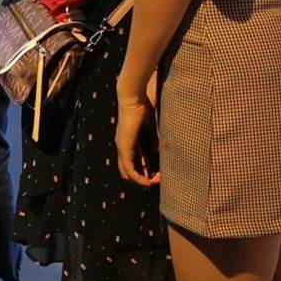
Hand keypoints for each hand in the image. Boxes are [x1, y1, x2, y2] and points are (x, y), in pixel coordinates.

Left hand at [114, 72, 158, 186]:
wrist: (134, 99)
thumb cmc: (143, 108)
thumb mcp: (150, 129)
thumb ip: (152, 141)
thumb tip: (157, 152)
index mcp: (128, 141)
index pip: (134, 162)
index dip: (145, 170)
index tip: (158, 172)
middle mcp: (123, 146)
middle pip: (129, 170)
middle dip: (143, 177)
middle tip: (157, 179)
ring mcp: (121, 148)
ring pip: (128, 173)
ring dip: (142, 180)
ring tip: (155, 182)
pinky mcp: (123, 148)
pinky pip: (129, 169)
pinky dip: (138, 178)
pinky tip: (147, 181)